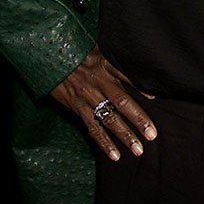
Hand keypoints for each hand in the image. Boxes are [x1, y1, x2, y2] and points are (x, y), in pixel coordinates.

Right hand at [50, 45, 156, 161]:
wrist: (49, 57)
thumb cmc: (76, 52)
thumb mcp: (96, 48)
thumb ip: (114, 60)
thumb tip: (136, 70)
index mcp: (104, 65)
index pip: (127, 77)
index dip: (141, 88)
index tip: (155, 99)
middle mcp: (98, 82)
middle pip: (122, 102)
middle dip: (138, 119)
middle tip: (152, 134)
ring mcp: (87, 97)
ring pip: (108, 119)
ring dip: (124, 135)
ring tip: (138, 150)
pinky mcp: (77, 108)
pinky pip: (92, 128)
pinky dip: (104, 143)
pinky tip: (115, 155)